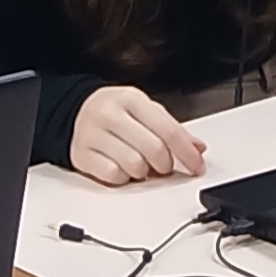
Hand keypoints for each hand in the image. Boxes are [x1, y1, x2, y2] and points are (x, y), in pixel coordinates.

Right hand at [69, 84, 206, 184]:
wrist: (77, 111)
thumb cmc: (117, 111)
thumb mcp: (146, 111)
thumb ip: (173, 128)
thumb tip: (198, 148)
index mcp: (132, 99)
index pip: (168, 130)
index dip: (187, 153)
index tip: (197, 167)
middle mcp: (111, 114)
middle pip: (153, 150)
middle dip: (165, 164)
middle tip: (164, 166)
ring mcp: (93, 134)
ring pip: (134, 165)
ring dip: (144, 172)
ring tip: (141, 164)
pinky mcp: (81, 155)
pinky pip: (113, 176)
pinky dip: (123, 178)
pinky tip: (122, 168)